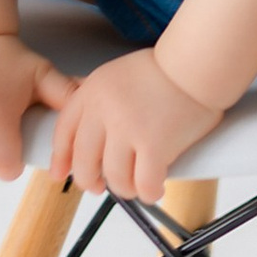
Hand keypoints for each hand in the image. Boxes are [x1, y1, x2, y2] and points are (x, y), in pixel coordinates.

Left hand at [49, 50, 220, 200]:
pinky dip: (149, 192)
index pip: (64, 132)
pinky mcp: (155, 146)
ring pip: (115, 178)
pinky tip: (154, 188)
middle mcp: (104, 111)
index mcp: (93, 92)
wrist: (195, 64)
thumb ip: (99, 103)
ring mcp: (128, 130)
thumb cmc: (165, 70)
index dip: (61, 158)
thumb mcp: (117, 76)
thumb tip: (88, 136)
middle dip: (90, 181)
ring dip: (125, 188)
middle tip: (100, 186)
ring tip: (136, 185)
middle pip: (84, 162)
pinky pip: (144, 184)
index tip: (61, 173)